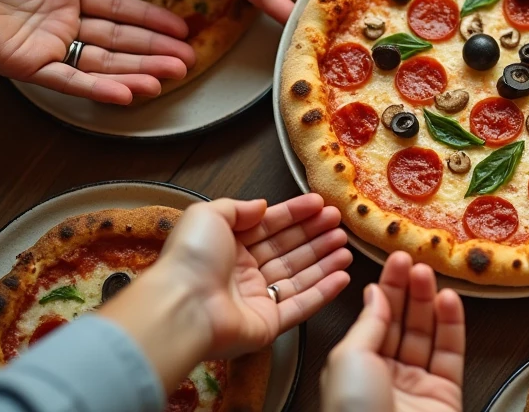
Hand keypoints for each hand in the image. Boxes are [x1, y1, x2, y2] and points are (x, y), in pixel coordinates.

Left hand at [152, 193, 351, 359]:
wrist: (182, 306)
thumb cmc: (191, 258)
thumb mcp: (208, 215)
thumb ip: (238, 207)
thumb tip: (262, 205)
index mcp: (227, 246)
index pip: (270, 226)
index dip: (296, 214)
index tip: (320, 204)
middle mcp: (243, 273)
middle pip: (288, 250)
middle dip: (315, 236)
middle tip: (340, 224)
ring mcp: (256, 300)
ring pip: (298, 277)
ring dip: (324, 261)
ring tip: (346, 247)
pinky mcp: (268, 324)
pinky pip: (301, 306)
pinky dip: (323, 292)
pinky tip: (342, 277)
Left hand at [321, 252, 463, 411]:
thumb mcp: (349, 357)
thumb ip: (369, 322)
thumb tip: (375, 292)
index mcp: (355, 368)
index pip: (375, 319)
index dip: (386, 288)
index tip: (396, 259)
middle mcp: (386, 376)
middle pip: (402, 323)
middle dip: (408, 291)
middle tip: (415, 261)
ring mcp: (417, 386)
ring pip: (427, 335)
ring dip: (429, 302)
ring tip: (429, 272)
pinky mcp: (445, 394)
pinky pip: (451, 354)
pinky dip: (452, 325)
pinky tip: (448, 299)